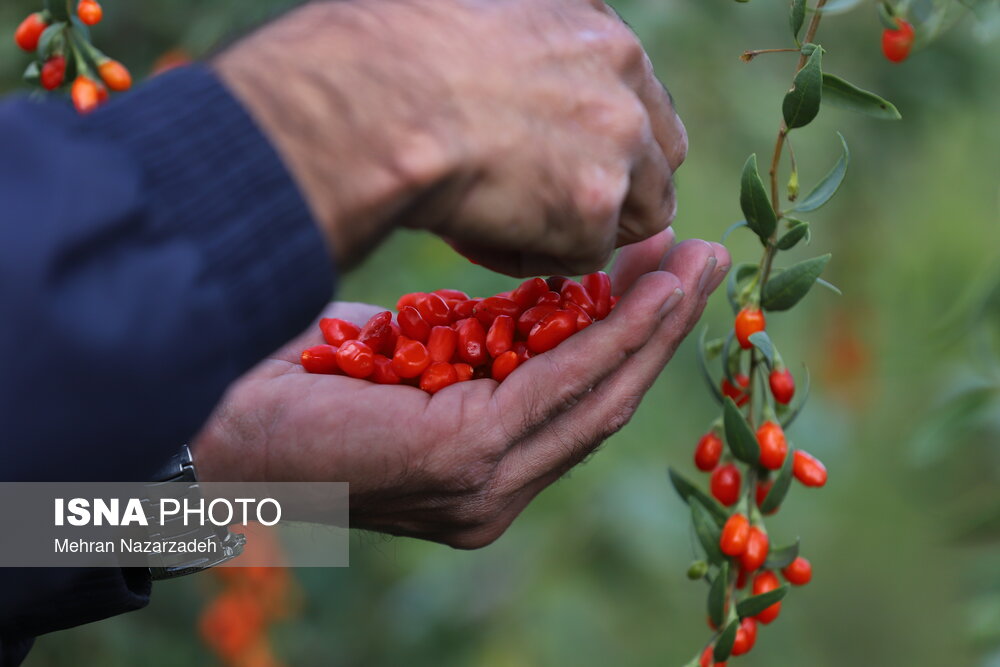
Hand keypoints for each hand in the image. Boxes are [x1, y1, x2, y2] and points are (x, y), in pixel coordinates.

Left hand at [192, 236, 728, 547]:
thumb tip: (515, 310)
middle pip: (600, 401)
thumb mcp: (407, 361)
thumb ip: (467, 352)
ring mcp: (482, 485)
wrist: (207, 424)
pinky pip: (556, 385)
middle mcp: (491, 493)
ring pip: (594, 394)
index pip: (574, 406)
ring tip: (689, 264)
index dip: (629, 343)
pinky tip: (640, 289)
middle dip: (657, 328)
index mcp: (479, 476)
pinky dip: (605, 335)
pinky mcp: (464, 458)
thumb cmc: (299, 386)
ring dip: (647, 325)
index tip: (666, 278)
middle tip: (701, 261)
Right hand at [215, 0, 685, 275]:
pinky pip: (581, 255)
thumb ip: (515, 46)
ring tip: (502, 221)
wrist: (369, 101)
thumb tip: (493, 81)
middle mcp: (622, 71)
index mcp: (591, 22)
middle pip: (658, 155)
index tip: (560, 161)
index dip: (602, 138)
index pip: (633, 92)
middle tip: (551, 208)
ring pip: (635, 213)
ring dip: (579, 229)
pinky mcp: (595, 203)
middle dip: (616, 189)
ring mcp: (617, 138)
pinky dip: (533, 254)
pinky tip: (477, 231)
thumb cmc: (383, 54)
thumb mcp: (467, 13)